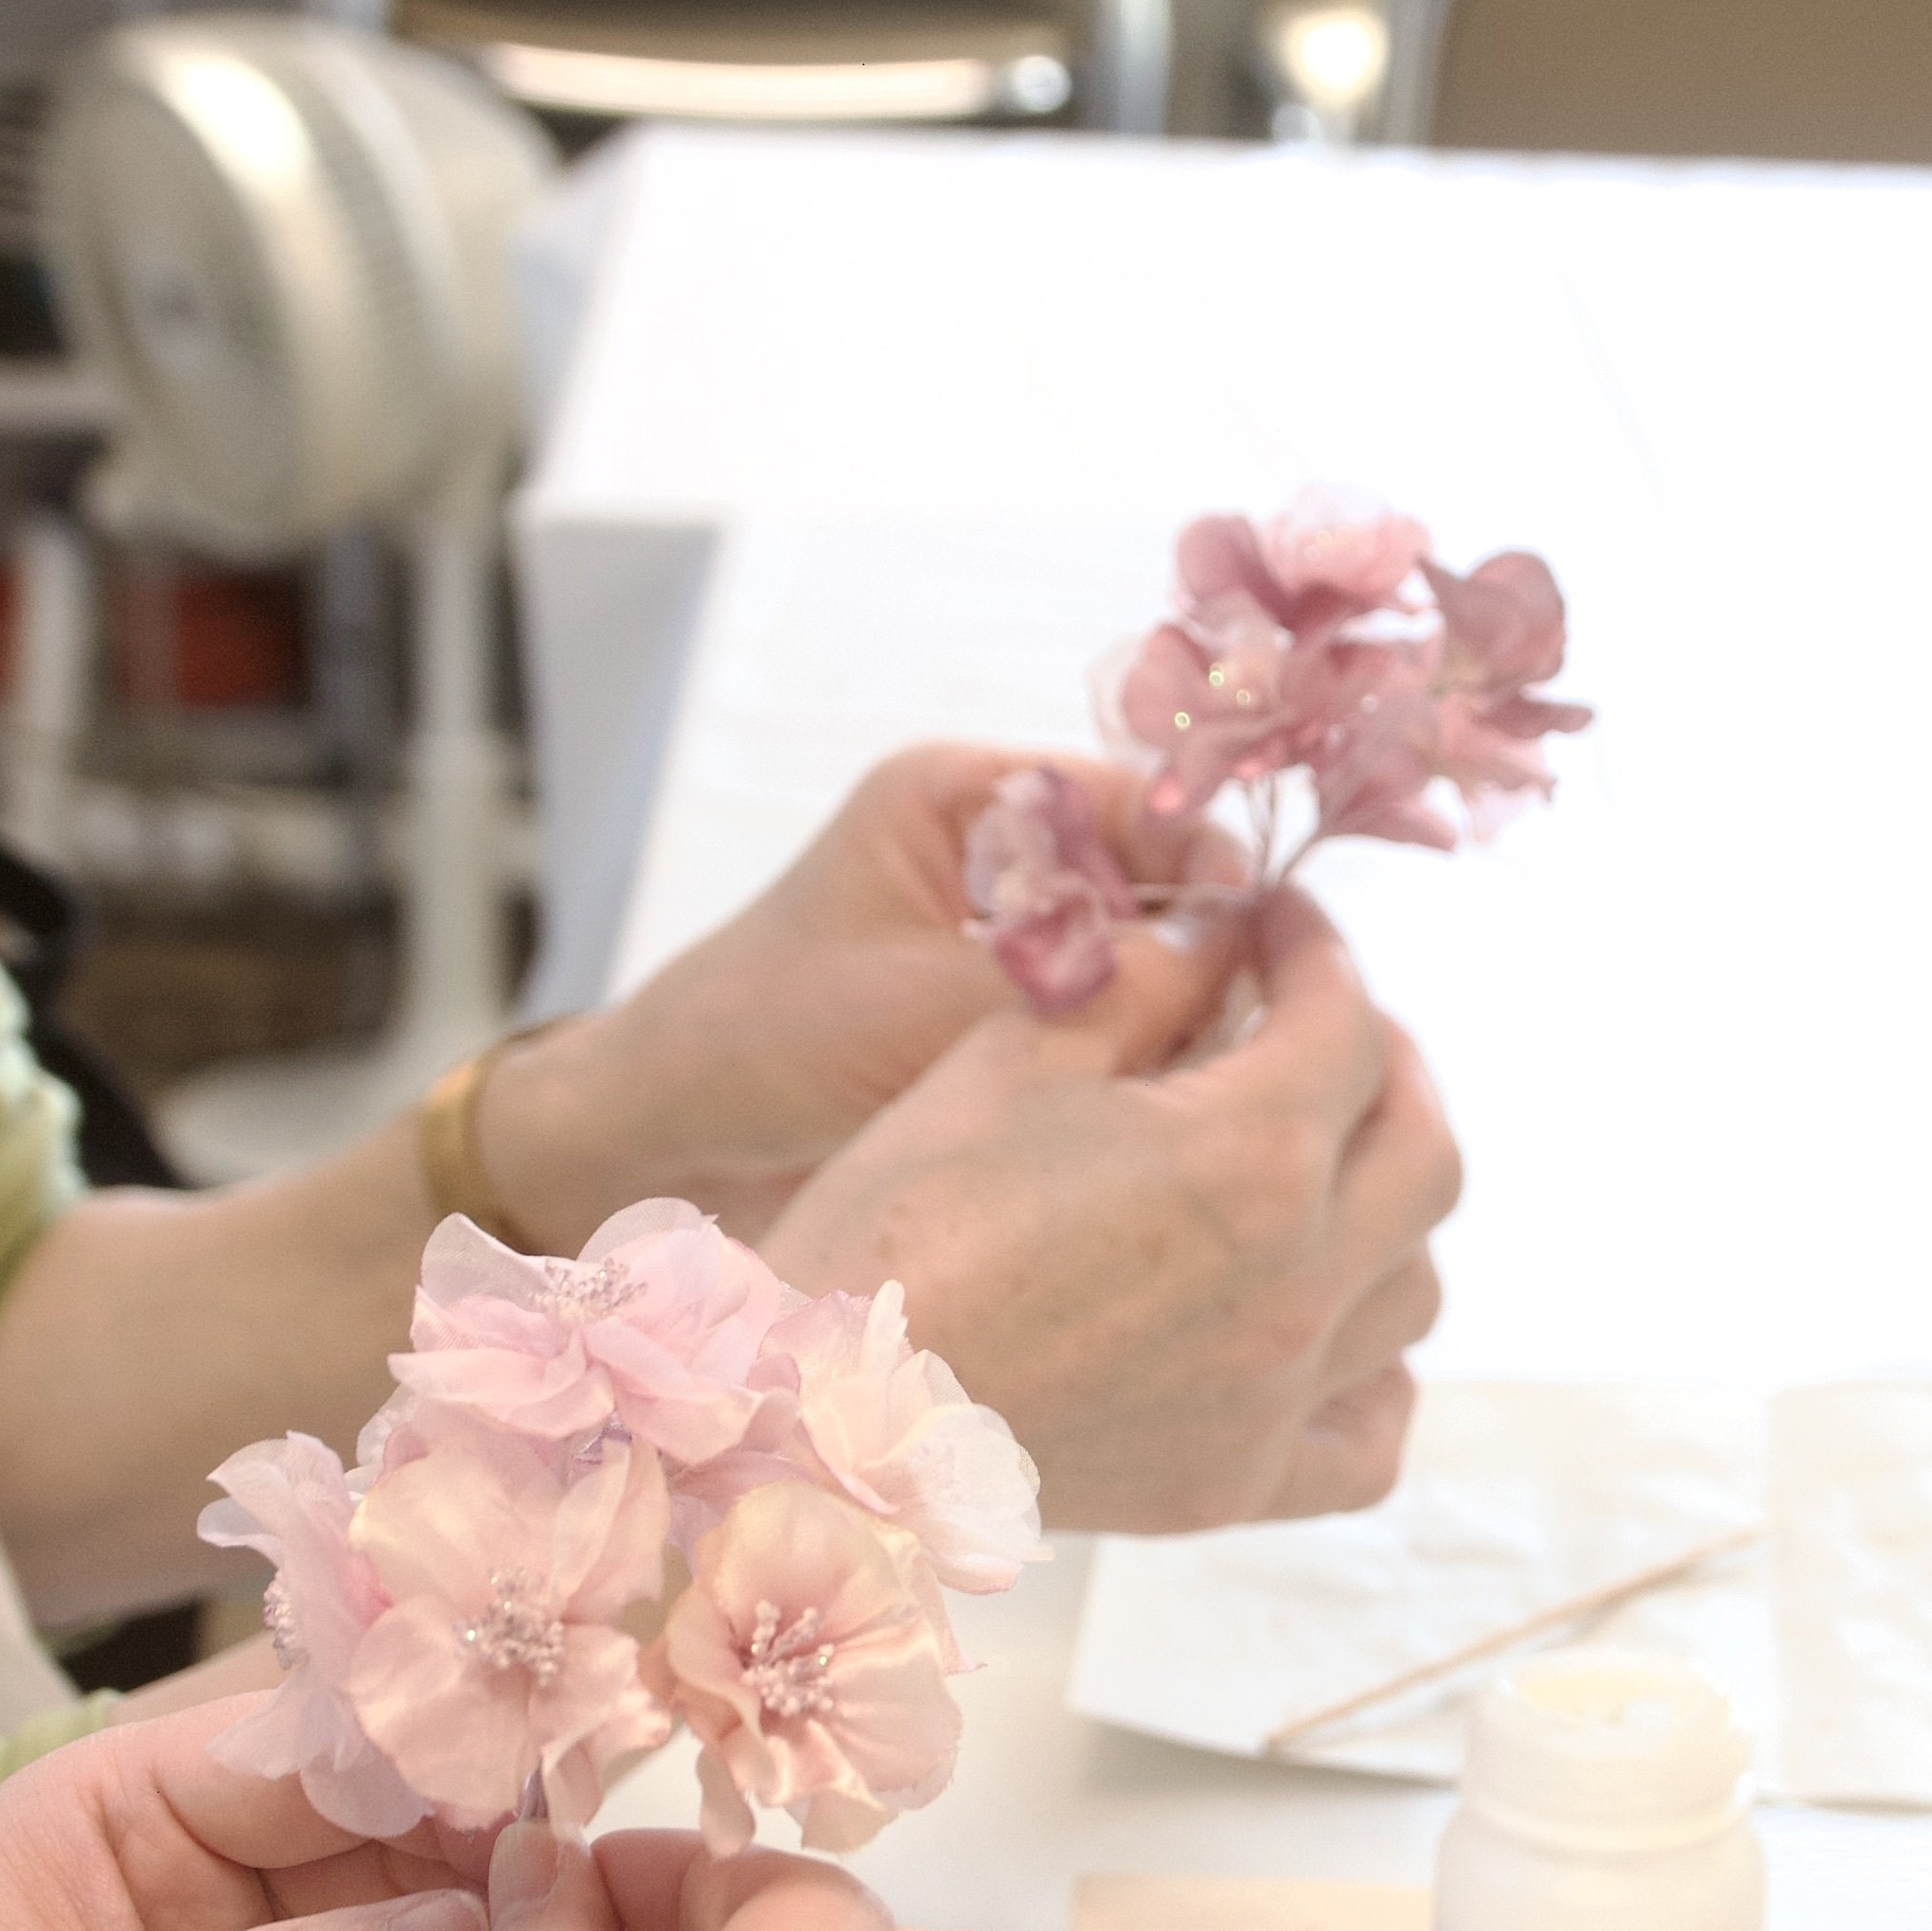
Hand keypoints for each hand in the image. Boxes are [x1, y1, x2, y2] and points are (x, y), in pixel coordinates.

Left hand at [482, 742, 1220, 1239]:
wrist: (668, 1136)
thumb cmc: (767, 1042)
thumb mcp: (933, 1004)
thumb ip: (1083, 983)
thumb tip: (1235, 971)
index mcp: (966, 794)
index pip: (1140, 801)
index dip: (1210, 867)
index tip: (1263, 942)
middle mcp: (995, 847)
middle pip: (1157, 880)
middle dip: (1204, 949)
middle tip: (1253, 1028)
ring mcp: (1003, 931)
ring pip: (1144, 957)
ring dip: (1175, 1013)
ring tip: (1211, 1078)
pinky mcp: (1002, 1011)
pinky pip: (1108, 1019)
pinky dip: (1138, 1059)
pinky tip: (1164, 1109)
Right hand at [761, 884, 1460, 1528]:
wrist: (822, 1417)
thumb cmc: (893, 1228)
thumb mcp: (1007, 1062)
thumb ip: (1135, 985)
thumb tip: (1214, 936)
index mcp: (1249, 1155)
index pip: (1347, 1022)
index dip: (1317, 953)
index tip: (1278, 930)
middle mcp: (1299, 1281)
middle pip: (1423, 1151)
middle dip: (1387, 1068)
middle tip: (1325, 1030)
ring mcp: (1278, 1395)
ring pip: (1413, 1287)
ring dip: (1387, 1212)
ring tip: (1323, 1172)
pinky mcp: (1238, 1484)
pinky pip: (1370, 1438)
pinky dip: (1375, 1379)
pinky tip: (1330, 1335)